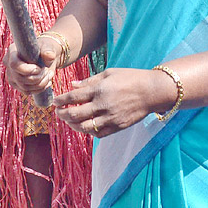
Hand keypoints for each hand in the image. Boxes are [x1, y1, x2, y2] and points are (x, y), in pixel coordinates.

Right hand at [4, 38, 60, 95]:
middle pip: (20, 78)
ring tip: (50, 74)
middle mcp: (9, 65)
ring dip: (41, 83)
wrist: (45, 56)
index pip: (14, 64)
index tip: (40, 68)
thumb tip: (49, 56)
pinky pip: (27, 91)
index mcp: (12, 51)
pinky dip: (40, 88)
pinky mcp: (17, 85)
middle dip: (37, 77)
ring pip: (24, 87)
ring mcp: (12, 76)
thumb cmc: (45, 48)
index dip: (28, 70)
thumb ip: (48, 50)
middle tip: (48, 70)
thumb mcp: (48, 46)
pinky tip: (47, 81)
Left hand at [53, 67, 177, 137]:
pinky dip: (88, 131)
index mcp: (100, 89)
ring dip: (72, 125)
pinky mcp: (117, 127)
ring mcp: (110, 118)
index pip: (73, 97)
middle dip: (62, 114)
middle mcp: (103, 105)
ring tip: (69, 120)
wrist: (152, 91)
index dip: (61, 100)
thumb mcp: (110, 73)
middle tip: (58, 112)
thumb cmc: (131, 78)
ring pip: (83, 127)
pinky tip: (85, 125)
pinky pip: (97, 133)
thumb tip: (72, 85)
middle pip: (74, 114)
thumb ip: (90, 81)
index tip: (55, 101)